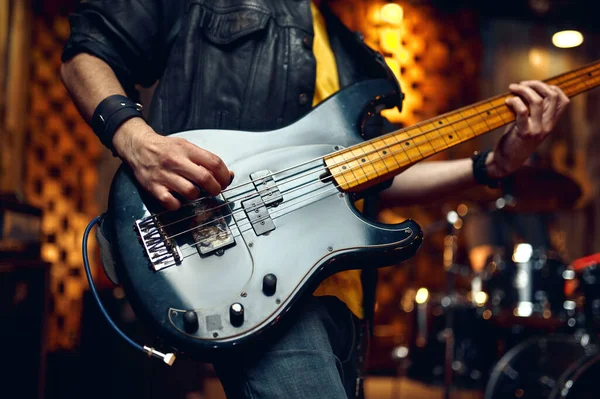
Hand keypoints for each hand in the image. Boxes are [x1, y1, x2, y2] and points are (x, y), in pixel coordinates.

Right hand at [112, 118, 232, 209]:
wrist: (138, 146)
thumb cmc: (167, 149)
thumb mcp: (187, 147)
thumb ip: (206, 160)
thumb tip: (229, 176)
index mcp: (187, 150)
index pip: (214, 163)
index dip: (224, 175)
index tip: (225, 182)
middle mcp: (176, 162)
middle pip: (205, 178)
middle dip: (215, 188)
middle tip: (215, 191)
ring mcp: (164, 175)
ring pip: (191, 192)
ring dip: (197, 196)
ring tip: (193, 192)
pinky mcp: (154, 188)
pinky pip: (171, 203)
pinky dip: (178, 205)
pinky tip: (178, 199)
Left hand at [486, 80, 569, 177]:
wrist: (506, 161)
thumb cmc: (515, 139)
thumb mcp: (528, 124)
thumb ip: (532, 111)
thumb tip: (527, 89)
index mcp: (551, 123)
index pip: (563, 100)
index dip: (551, 88)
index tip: (535, 85)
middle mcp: (548, 126)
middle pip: (551, 96)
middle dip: (536, 84)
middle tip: (521, 84)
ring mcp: (537, 130)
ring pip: (537, 101)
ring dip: (523, 90)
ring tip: (512, 88)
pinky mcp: (524, 133)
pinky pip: (522, 111)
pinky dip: (514, 101)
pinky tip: (507, 101)